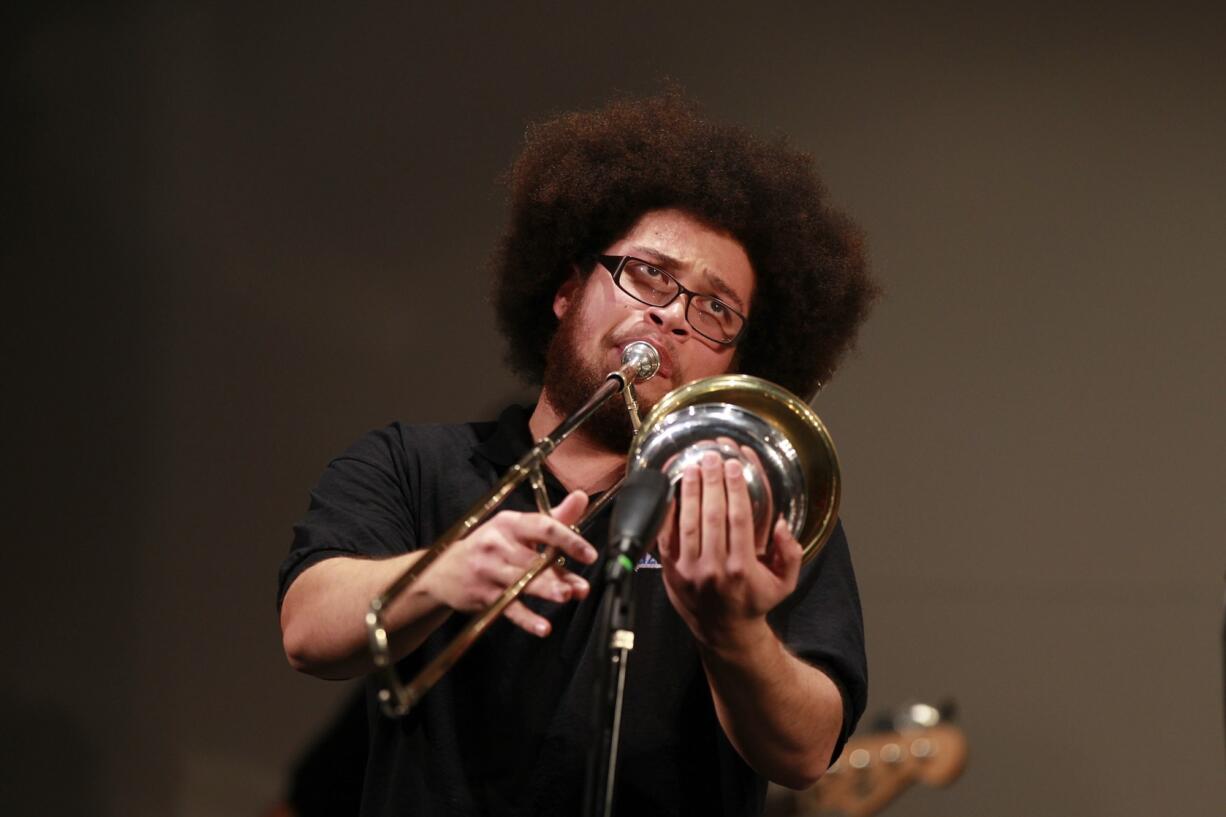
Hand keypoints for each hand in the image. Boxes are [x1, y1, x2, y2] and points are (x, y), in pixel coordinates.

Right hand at [427, 490, 597, 636]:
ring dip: (545, 590)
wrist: (443, 571)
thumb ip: (553, 518)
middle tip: (578, 586)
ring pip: (521, 582)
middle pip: (532, 558)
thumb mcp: (515, 527)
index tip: (589, 554)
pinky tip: (542, 627)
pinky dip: (526, 619)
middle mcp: (497, 544)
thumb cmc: (489, 546)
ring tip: (565, 597)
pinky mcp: (483, 594)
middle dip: (557, 573)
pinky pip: (508, 608)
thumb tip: (581, 498)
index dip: (568, 539)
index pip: (543, 526)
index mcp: (509, 524)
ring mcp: (488, 570)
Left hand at [658, 450, 802, 649]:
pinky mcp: (670, 570)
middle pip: (712, 515)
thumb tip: (783, 525)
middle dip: (711, 482)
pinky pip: (667, 536)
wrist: (724, 632)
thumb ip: (791, 554)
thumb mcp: (785, 583)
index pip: (738, 519)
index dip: (735, 488)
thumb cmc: (754, 601)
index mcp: (742, 568)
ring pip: (688, 522)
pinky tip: (671, 491)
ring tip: (692, 466)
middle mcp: (714, 569)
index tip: (733, 465)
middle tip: (711, 457)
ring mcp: (689, 570)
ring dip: (689, 491)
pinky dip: (668, 511)